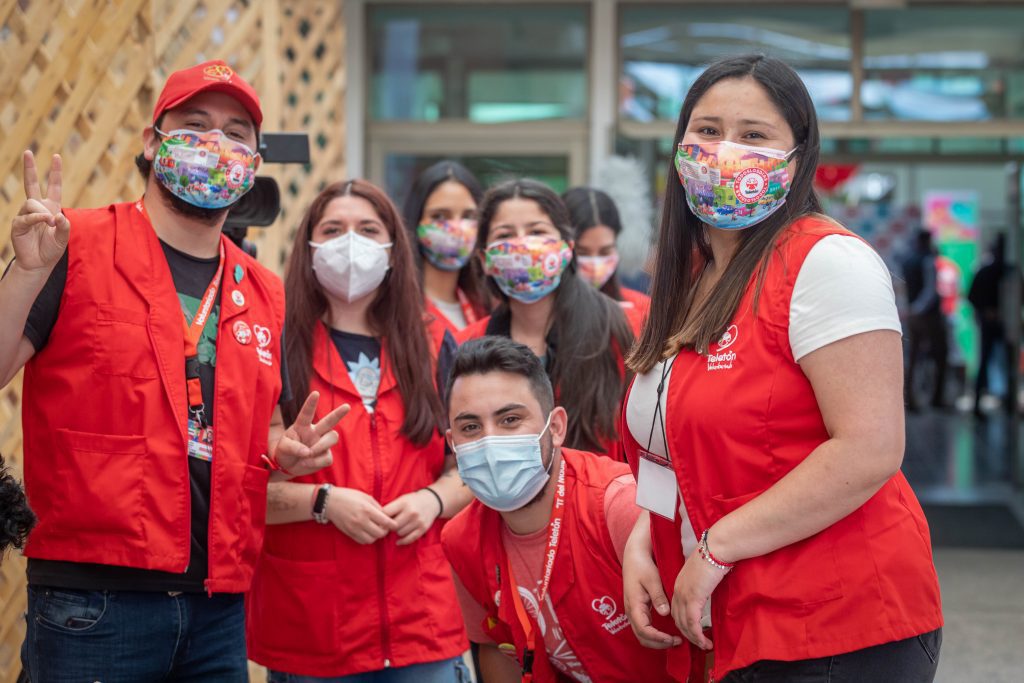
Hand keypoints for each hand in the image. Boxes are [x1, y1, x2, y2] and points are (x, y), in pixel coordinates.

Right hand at [12, 151, 69, 272]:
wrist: (39, 263)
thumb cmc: (51, 249)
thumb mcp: (63, 238)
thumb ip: (64, 227)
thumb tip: (57, 216)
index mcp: (51, 208)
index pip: (54, 186)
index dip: (55, 172)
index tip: (56, 156)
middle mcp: (37, 208)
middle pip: (32, 184)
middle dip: (29, 168)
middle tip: (28, 152)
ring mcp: (26, 214)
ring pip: (32, 202)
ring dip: (44, 212)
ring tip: (50, 223)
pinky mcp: (18, 224)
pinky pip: (27, 216)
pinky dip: (37, 218)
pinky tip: (45, 221)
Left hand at [273, 392, 348, 476]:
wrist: (288, 467)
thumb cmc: (285, 452)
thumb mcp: (283, 447)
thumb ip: (293, 447)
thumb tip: (307, 451)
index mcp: (302, 426)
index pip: (307, 413)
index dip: (311, 404)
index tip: (315, 393)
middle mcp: (315, 432)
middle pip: (330, 421)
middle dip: (339, 413)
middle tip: (347, 406)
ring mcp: (322, 443)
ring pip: (332, 438)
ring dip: (320, 446)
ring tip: (308, 454)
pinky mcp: (326, 456)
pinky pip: (327, 458)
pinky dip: (315, 462)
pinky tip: (306, 463)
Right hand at [327, 487, 396, 543]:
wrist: (330, 502)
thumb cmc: (349, 496)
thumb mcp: (366, 497)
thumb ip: (377, 507)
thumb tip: (386, 516)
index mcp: (367, 510)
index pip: (385, 522)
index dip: (393, 525)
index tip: (394, 524)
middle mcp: (361, 521)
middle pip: (380, 533)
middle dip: (385, 531)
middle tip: (385, 526)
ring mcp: (354, 529)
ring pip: (371, 540)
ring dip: (376, 536)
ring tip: (376, 529)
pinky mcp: (349, 533)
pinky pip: (362, 541)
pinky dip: (367, 539)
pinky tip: (368, 532)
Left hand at [382, 489, 441, 545]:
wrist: (432, 501)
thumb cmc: (412, 501)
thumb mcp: (401, 500)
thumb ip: (391, 509)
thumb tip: (377, 521)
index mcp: (403, 503)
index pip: (386, 514)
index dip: (380, 519)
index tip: (378, 521)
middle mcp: (411, 512)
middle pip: (393, 526)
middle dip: (389, 527)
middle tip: (388, 526)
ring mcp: (418, 521)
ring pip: (400, 533)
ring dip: (397, 532)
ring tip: (398, 528)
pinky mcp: (423, 528)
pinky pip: (410, 539)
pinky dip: (403, 541)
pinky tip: (398, 541)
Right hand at [623, 514, 682, 648]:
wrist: (633, 556)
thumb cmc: (642, 566)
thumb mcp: (652, 579)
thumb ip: (658, 597)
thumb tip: (665, 613)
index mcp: (634, 605)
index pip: (644, 630)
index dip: (658, 638)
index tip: (673, 639)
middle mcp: (631, 611)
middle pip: (642, 637)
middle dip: (659, 643)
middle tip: (677, 642)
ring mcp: (633, 611)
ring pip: (643, 635)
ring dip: (657, 640)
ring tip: (675, 639)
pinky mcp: (637, 609)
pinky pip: (644, 627)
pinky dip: (655, 634)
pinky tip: (668, 631)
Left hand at [670, 554, 726, 650]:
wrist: (717, 547)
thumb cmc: (715, 556)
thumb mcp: (705, 573)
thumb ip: (702, 584)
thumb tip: (709, 589)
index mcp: (680, 583)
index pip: (677, 608)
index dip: (683, 622)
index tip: (693, 632)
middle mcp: (678, 590)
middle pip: (677, 618)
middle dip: (687, 634)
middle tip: (699, 643)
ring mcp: (684, 594)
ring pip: (684, 623)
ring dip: (694, 638)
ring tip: (704, 646)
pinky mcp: (693, 598)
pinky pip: (692, 622)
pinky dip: (697, 635)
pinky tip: (704, 642)